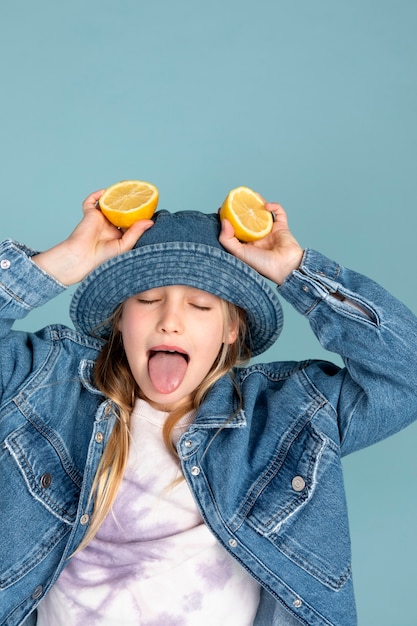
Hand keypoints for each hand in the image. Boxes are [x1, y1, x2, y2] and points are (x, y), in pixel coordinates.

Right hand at [33, 190, 153, 284]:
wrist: (83, 258)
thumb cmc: (103, 257)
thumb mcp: (124, 245)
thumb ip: (136, 232)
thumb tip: (150, 222)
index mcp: (118, 236)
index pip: (129, 223)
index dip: (137, 216)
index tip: (148, 209)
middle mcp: (109, 226)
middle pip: (120, 211)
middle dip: (127, 203)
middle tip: (138, 194)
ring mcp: (99, 220)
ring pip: (107, 204)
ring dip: (114, 196)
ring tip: (124, 188)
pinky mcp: (89, 215)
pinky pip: (90, 202)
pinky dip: (95, 195)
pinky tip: (104, 192)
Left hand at [218, 202, 303, 284]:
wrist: (285, 266)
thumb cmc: (262, 264)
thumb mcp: (239, 253)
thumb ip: (227, 239)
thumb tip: (224, 221)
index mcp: (246, 244)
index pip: (235, 229)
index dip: (228, 219)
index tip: (222, 209)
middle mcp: (257, 237)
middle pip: (248, 218)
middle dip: (242, 208)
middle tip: (235, 199)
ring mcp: (270, 231)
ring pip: (263, 213)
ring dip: (258, 203)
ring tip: (251, 195)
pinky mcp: (282, 227)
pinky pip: (279, 213)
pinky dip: (274, 206)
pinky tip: (267, 205)